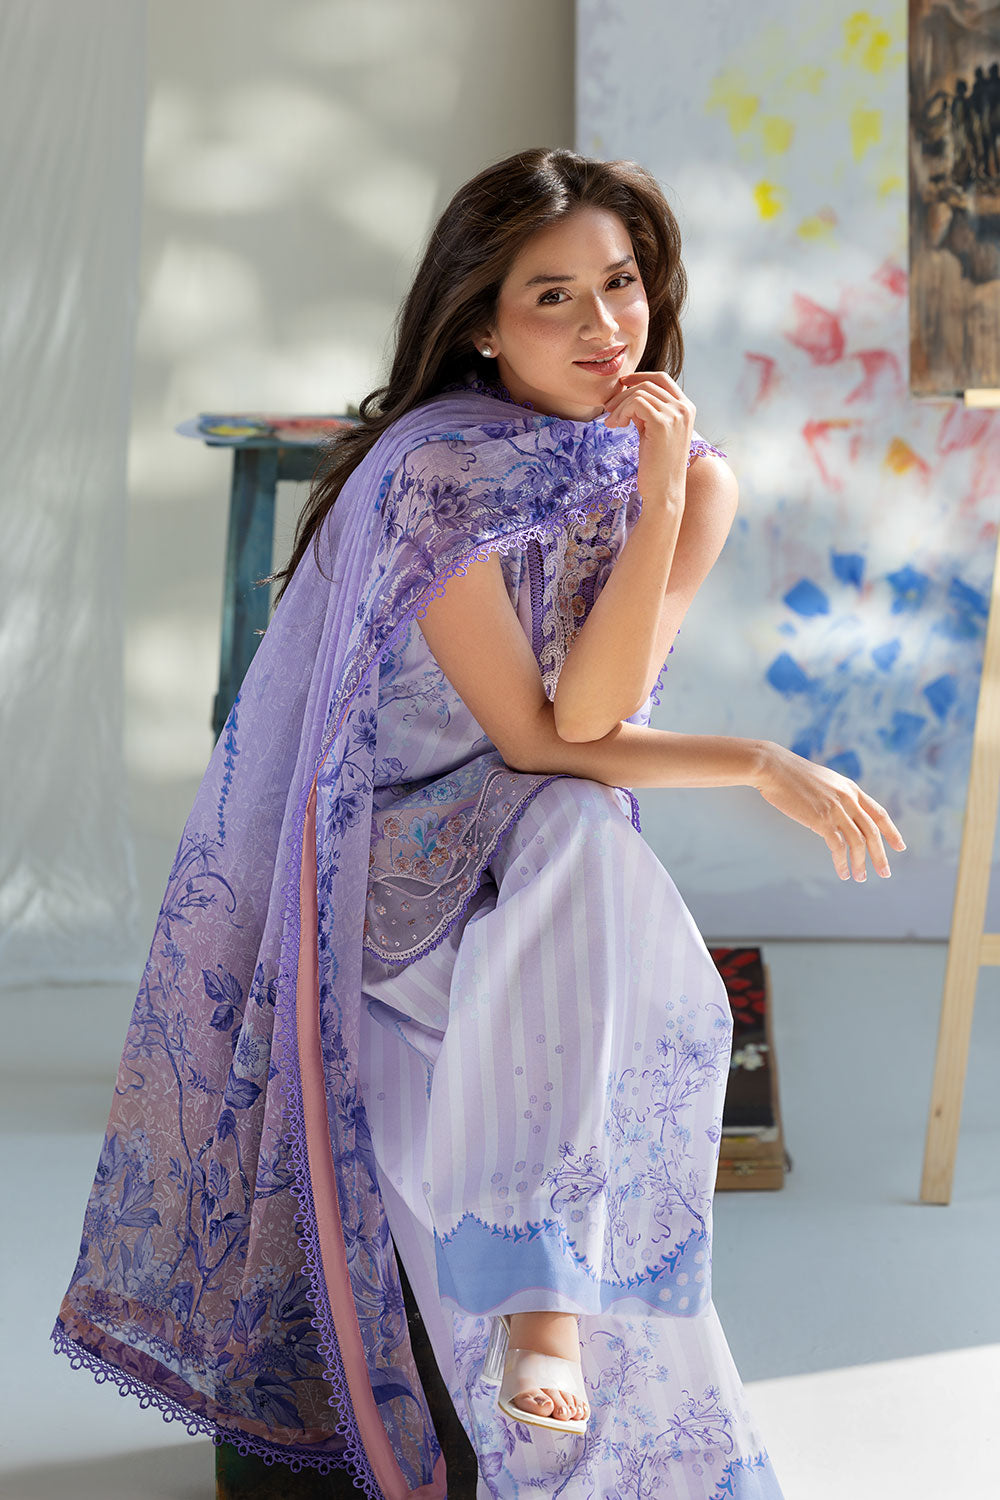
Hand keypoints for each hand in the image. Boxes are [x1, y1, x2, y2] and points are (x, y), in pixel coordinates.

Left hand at [602, 370, 693, 506]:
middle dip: (623, 394)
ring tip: (612, 423)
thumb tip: (627, 395)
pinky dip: (622, 411)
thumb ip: (647, 411)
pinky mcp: (662, 423)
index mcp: (686, 407)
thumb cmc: (657, 465)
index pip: (662, 378)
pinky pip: (636, 403)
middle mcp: (684, 408)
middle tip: (608, 409)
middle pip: (648, 384)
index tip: (622, 384)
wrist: (664, 491)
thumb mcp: (654, 431)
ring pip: (639, 393)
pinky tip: (616, 425)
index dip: (639, 377)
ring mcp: (675, 414)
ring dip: (620, 406)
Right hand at [752, 741, 905, 880]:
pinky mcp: (821, 819)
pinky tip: (842, 872)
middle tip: (885, 873)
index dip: (892, 831)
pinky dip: (842, 862)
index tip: (900, 847)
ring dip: (861, 863)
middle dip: (881, 855)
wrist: (773, 767)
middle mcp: (848, 799)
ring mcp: (836, 809)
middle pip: (873, 832)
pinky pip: (838, 846)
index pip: (879, 813)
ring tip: (860, 878)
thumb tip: (839, 811)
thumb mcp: (823, 781)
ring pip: (858, 842)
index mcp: (851, 788)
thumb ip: (836, 795)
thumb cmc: (791, 775)